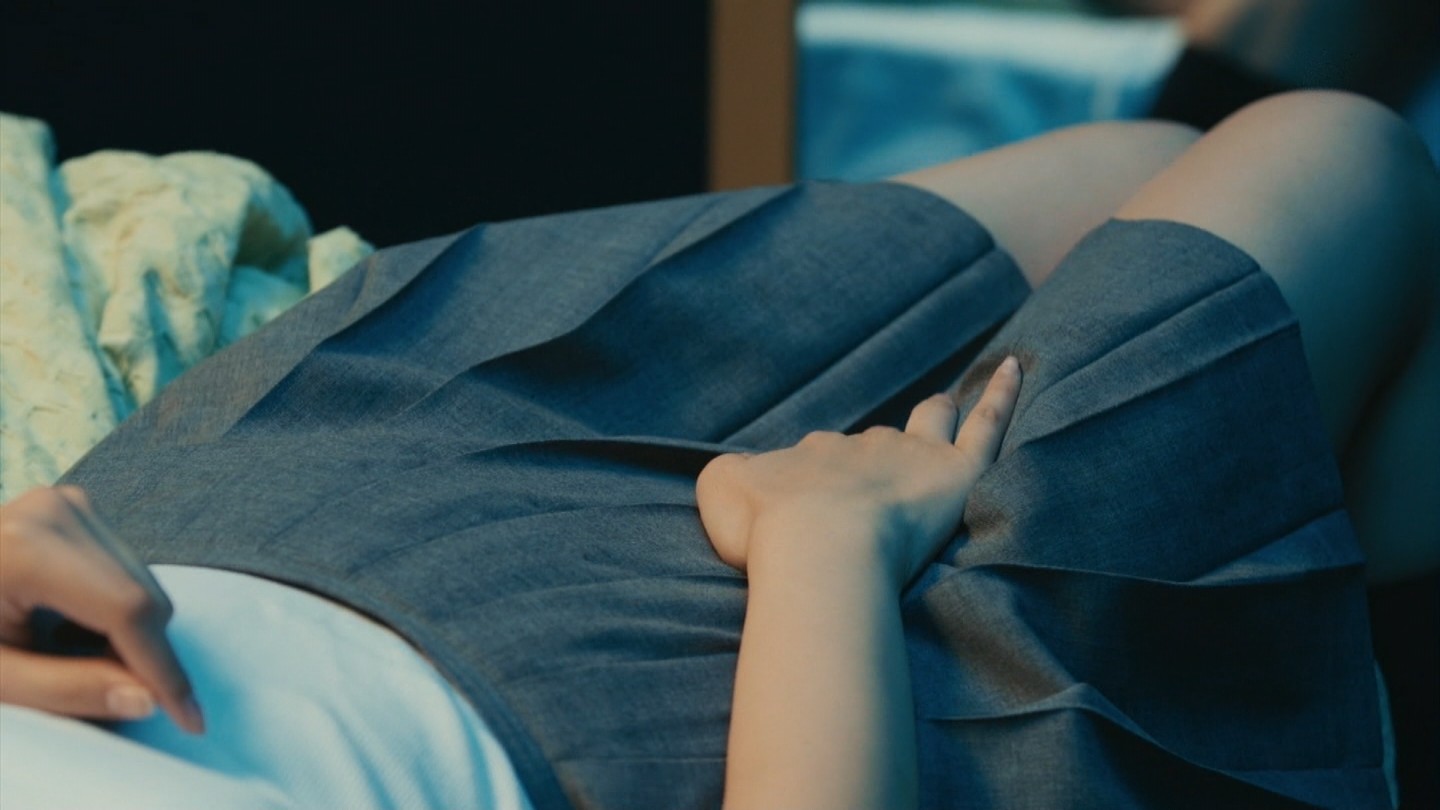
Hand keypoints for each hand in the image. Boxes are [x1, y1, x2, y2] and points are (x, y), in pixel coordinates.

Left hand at [0, 486, 203, 732]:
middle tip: (95, 691)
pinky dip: (112, 608)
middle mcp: (57, 510)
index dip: (163, 669)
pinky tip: (65, 622)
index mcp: (27, 546)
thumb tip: (144, 698)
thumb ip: (65, 690)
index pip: (127, 610)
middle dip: (138, 655)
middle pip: (143, 596)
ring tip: (61, 650)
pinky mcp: (74, 508)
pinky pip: (127, 568)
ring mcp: (67, 503)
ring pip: (144, 584)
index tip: (188, 718)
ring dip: (125, 633)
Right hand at [697, 357, 1021, 586]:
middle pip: (873, 444)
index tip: (814, 513)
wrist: (816, 546)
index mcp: (809, 455)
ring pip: (929, 422)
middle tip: (873, 481)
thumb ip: (730, 476)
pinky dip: (1002, 394)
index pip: (819, 461)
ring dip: (935, 415)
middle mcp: (860, 446)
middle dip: (874, 455)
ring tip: (945, 408)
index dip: (818, 485)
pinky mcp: (957, 473)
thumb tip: (739, 472)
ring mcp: (910, 456)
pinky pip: (988, 423)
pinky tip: (1016, 367)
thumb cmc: (767, 530)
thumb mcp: (720, 495)